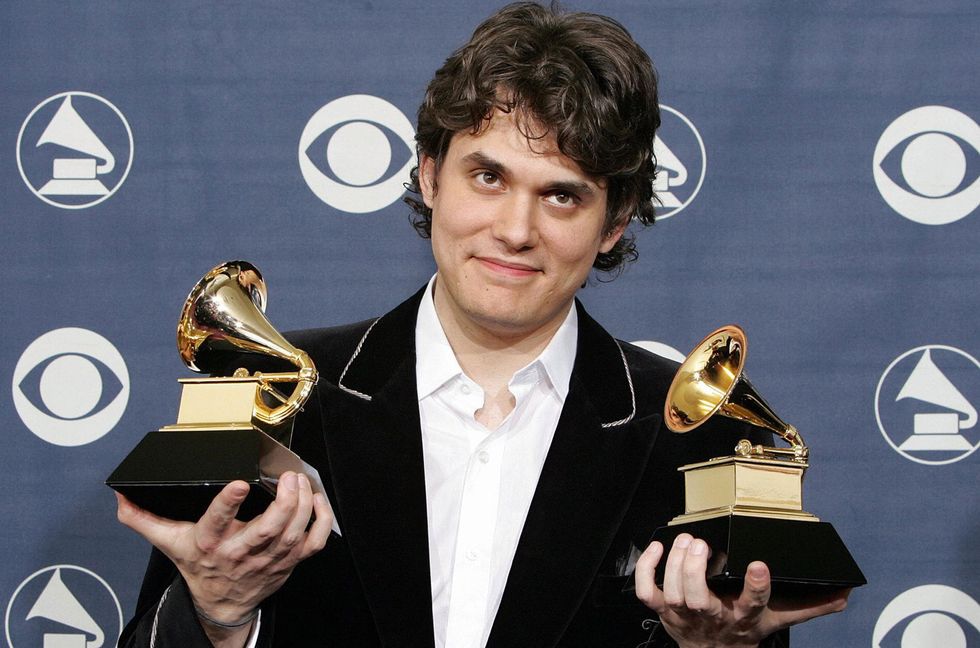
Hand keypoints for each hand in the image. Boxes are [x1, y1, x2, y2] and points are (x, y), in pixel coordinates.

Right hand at [116, 472, 332, 625]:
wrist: (221, 603)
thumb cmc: (199, 566)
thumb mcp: (168, 543)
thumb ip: (144, 518)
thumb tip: (120, 497)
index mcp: (211, 544)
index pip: (217, 523)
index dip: (227, 504)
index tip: (236, 484)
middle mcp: (242, 551)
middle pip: (268, 528)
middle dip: (283, 501)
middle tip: (287, 477)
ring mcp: (269, 558)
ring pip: (293, 532)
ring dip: (302, 504)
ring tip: (300, 481)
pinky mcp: (289, 561)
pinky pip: (314, 542)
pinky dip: (321, 520)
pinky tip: (317, 500)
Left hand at [634, 534, 848, 647]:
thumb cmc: (743, 629)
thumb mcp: (776, 619)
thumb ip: (808, 606)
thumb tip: (843, 596)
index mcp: (742, 617)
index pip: (752, 604)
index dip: (754, 586)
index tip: (757, 565)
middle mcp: (711, 617)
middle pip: (699, 599)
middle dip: (696, 572)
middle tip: (703, 546)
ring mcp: (683, 615)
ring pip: (674, 593)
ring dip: (676, 565)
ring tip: (687, 541)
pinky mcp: (663, 609)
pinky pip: (647, 591)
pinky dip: (647, 569)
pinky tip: (657, 548)